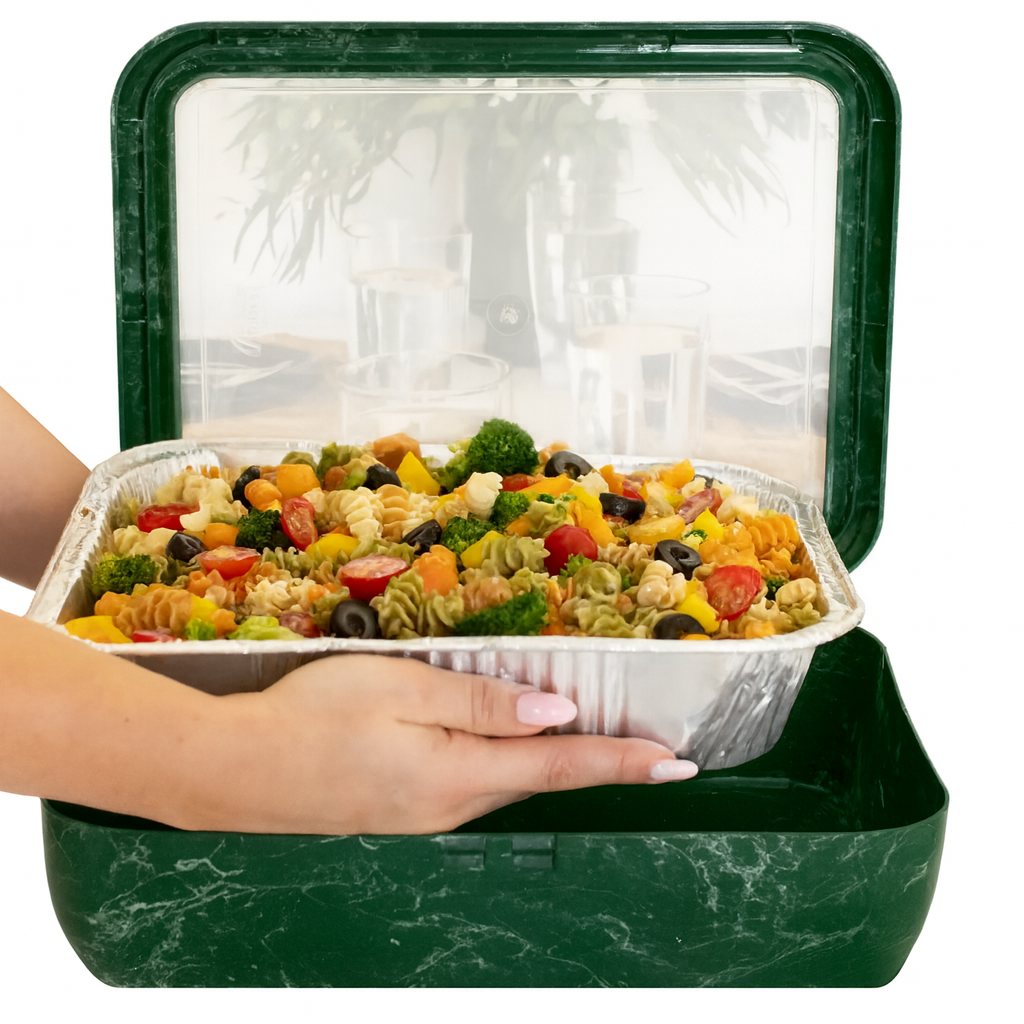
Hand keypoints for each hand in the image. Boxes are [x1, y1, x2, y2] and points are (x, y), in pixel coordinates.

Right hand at [206, 655, 697, 834]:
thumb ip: (479, 702)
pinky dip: (511, 763)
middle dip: (601, 763)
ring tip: (600, 742)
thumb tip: (553, 713)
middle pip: (541, 778)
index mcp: (458, 774)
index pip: (562, 766)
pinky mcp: (403, 807)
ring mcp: (426, 813)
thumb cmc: (312, 715)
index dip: (624, 761)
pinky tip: (513, 744)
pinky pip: (475, 781)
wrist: (233, 768)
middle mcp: (451, 804)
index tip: (678, 763)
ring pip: (509, 780)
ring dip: (557, 763)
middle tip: (651, 745)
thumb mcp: (399, 688)